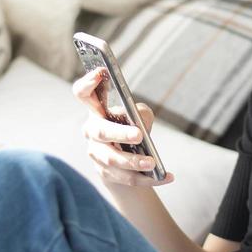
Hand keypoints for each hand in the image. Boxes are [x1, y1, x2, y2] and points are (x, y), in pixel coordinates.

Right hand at [71, 66, 174, 187]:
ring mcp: (96, 153)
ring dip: (133, 162)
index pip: (82, 94)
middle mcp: (92, 131)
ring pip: (111, 159)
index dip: (87, 83)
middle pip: (100, 132)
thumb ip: (139, 113)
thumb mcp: (139, 115)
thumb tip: (140, 123)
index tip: (100, 72)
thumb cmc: (132, 127)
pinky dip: (149, 179)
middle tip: (139, 135)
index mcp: (96, 110)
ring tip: (152, 163)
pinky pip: (127, 178)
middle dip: (119, 134)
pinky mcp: (106, 173)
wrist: (127, 160)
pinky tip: (168, 176)